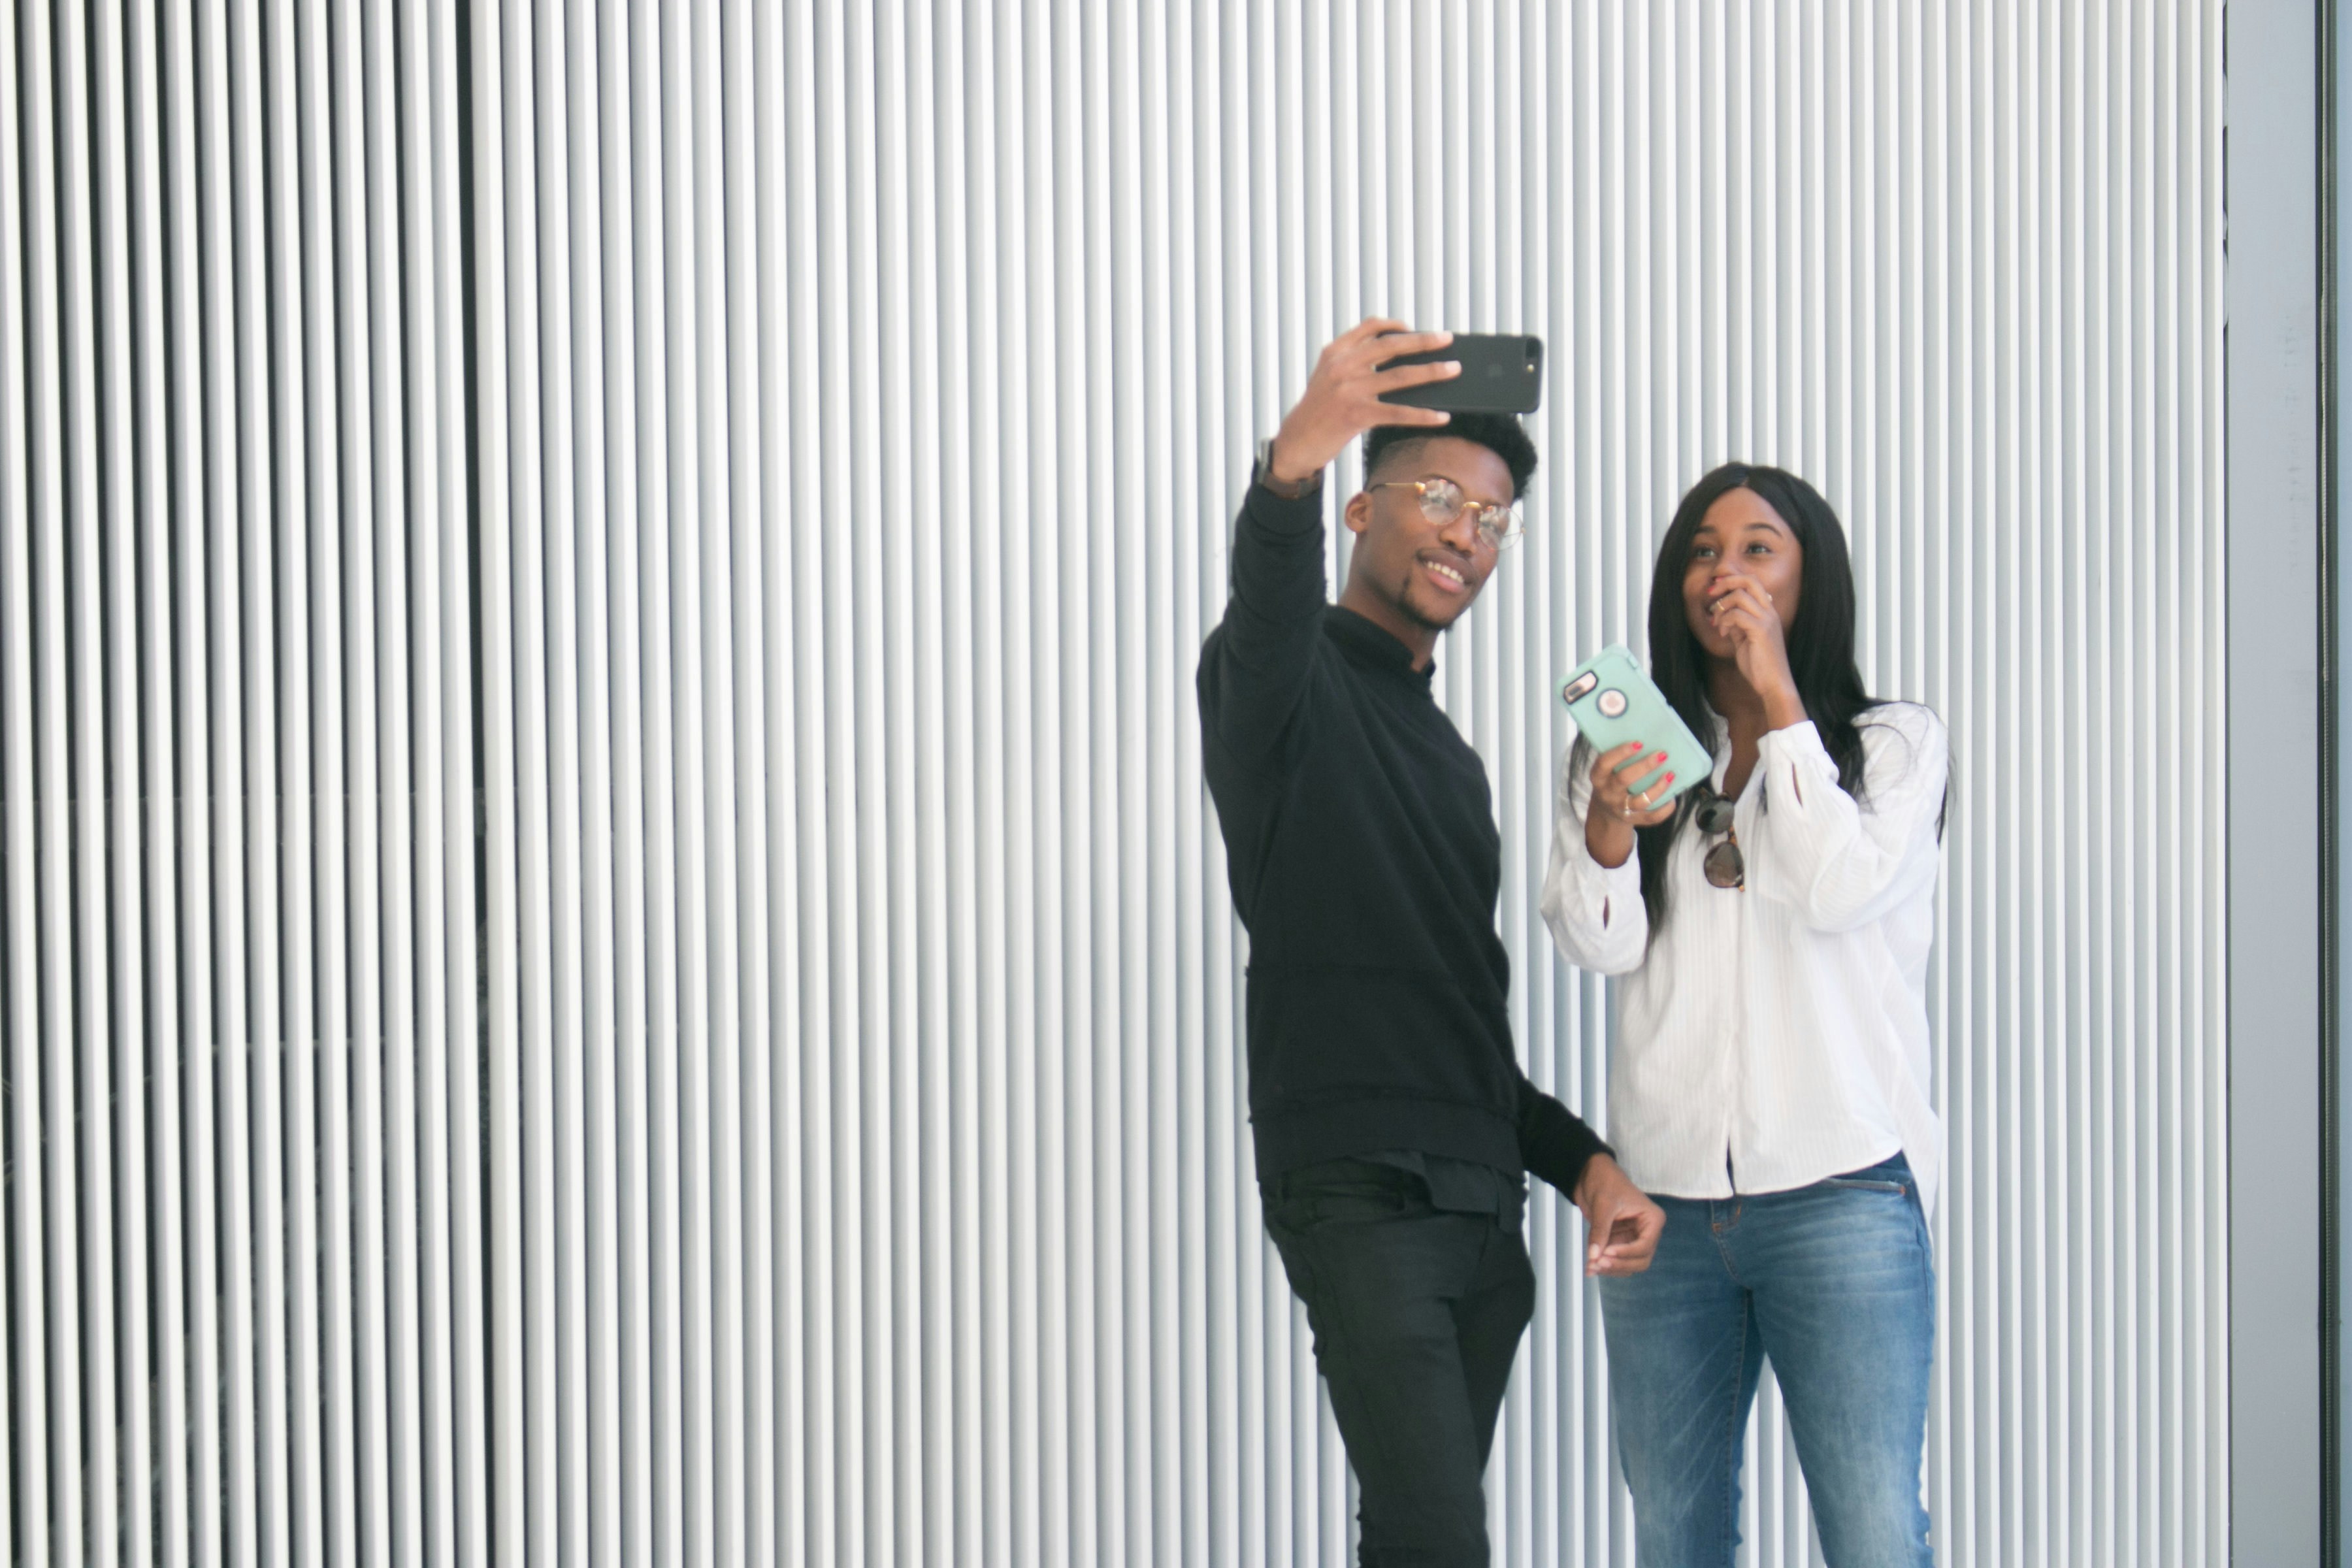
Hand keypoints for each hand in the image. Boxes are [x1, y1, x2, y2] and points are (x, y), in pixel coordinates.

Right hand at [1264, 318, 1459, 482]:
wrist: (1297, 441)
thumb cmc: (1320, 410)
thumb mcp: (1328, 377)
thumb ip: (1355, 363)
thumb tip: (1404, 362)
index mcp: (1335, 351)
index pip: (1370, 328)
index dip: (1395, 325)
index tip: (1413, 328)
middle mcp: (1342, 366)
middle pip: (1391, 346)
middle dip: (1424, 341)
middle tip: (1447, 339)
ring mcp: (1349, 390)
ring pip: (1400, 377)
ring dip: (1432, 372)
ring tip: (1453, 370)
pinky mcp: (1356, 415)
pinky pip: (1398, 412)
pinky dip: (1423, 414)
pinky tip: (1441, 416)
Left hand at [1571, 1153, 1665, 1276]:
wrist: (1591, 1174)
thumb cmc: (1604, 1181)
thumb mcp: (1603, 1206)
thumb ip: (1600, 1231)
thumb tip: (1594, 1256)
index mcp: (1652, 1219)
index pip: (1644, 1246)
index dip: (1626, 1253)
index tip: (1606, 1253)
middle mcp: (1647, 1232)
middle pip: (1640, 1260)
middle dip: (1619, 1264)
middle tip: (1597, 1263)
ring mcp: (1633, 1238)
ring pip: (1629, 1264)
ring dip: (1611, 1268)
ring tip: (1591, 1267)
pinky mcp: (1620, 1242)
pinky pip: (1617, 1261)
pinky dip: (1605, 1265)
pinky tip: (1590, 1267)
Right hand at [1583, 739, 1677, 867]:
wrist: (1606, 813)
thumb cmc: (1611, 781)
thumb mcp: (1607, 770)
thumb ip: (1619, 756)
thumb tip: (1647, 736)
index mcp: (1598, 777)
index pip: (1605, 763)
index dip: (1621, 752)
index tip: (1639, 743)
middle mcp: (1608, 793)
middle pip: (1624, 779)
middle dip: (1645, 766)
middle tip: (1662, 754)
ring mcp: (1621, 809)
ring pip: (1641, 800)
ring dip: (1658, 787)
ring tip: (1670, 774)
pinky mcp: (1635, 820)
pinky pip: (1652, 817)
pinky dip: (1665, 807)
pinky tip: (1673, 797)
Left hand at [1704, 571, 1803, 724]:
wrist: (1773, 684)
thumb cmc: (1759, 665)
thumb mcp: (1744, 640)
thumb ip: (1737, 625)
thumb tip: (1724, 615)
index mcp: (1767, 612)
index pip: (1752, 583)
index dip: (1732, 580)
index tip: (1715, 588)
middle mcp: (1770, 612)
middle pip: (1750, 580)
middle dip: (1726, 581)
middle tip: (1710, 593)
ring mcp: (1767, 620)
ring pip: (1740, 595)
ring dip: (1721, 607)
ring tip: (1716, 623)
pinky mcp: (1761, 631)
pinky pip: (1737, 615)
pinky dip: (1724, 621)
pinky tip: (1723, 634)